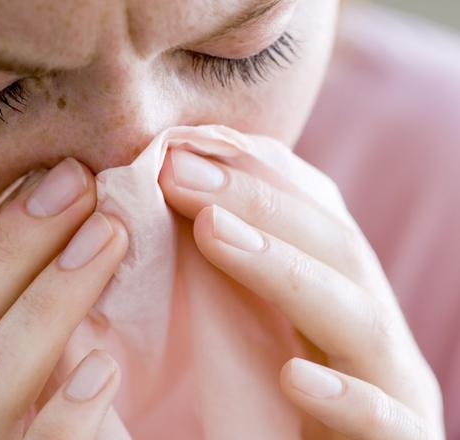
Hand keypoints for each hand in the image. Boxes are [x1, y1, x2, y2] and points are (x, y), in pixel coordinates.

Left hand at [159, 146, 444, 438]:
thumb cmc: (283, 399)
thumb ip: (237, 270)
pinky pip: (386, 424)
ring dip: (284, 271)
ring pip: (359, 320)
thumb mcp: (262, 325)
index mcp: (342, 287)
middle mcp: (371, 325)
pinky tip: (295, 377)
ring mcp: (392, 383)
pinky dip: (347, 398)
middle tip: (176, 173)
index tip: (173, 153)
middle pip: (333, 248)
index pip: (311, 212)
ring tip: (212, 232)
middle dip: (255, 203)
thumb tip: (182, 204)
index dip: (248, 176)